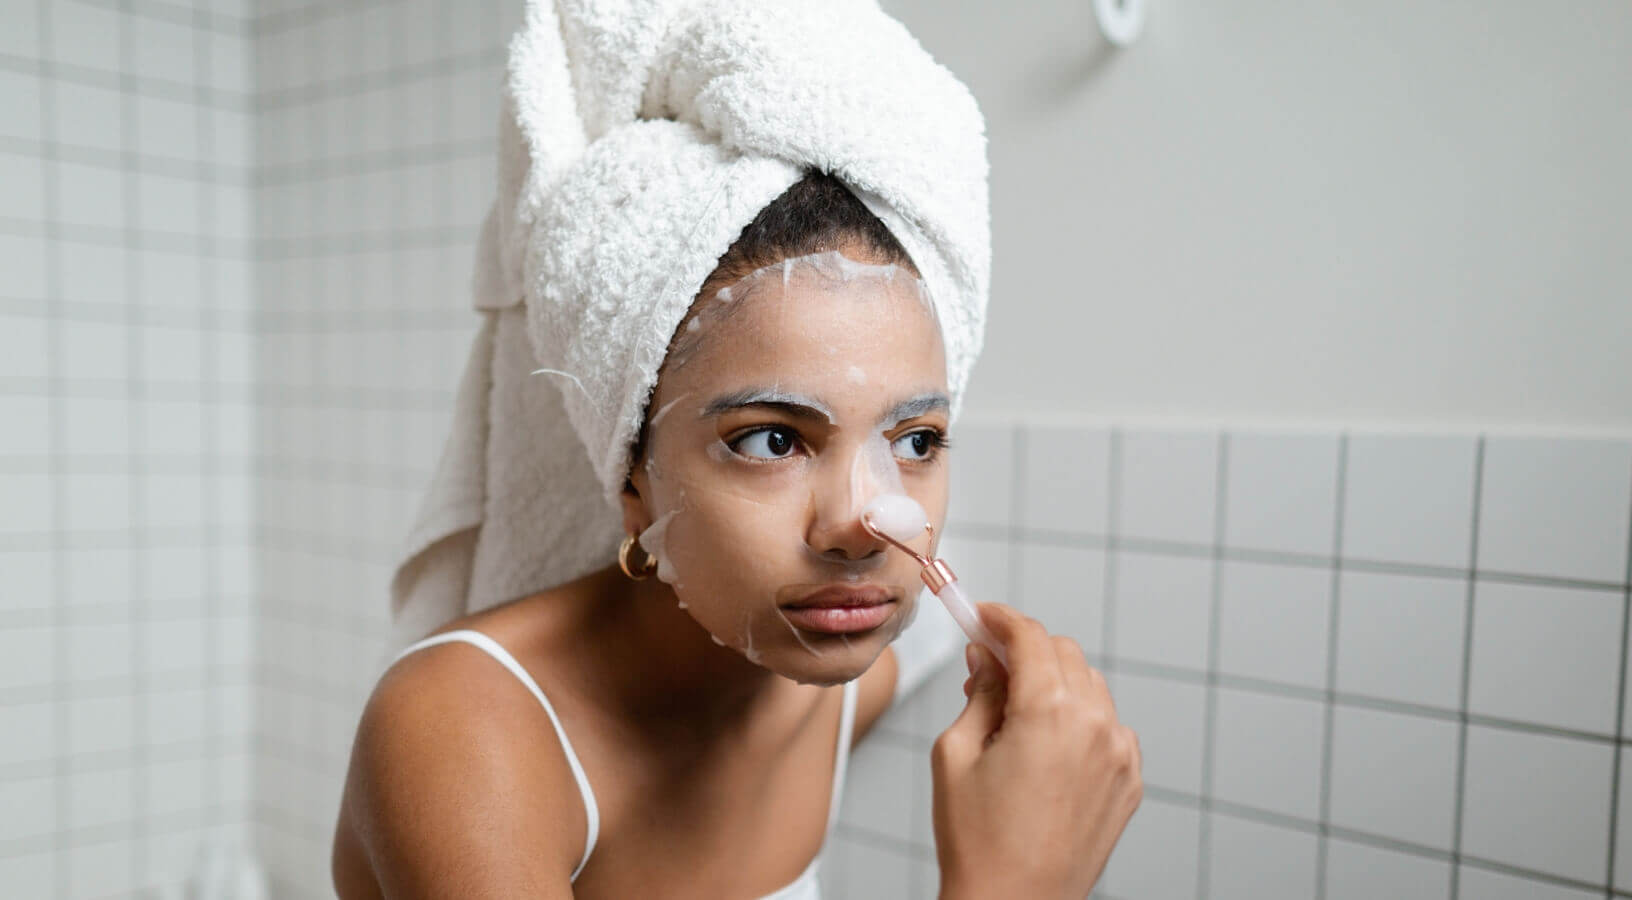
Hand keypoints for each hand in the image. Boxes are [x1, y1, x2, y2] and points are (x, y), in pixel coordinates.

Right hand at [931, 603, 1142, 899]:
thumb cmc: (979, 841)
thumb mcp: (955, 753)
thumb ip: (978, 693)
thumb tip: (987, 658)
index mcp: (1049, 712)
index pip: (1029, 636)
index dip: (1000, 619)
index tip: (981, 616)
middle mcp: (1094, 726)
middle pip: (1063, 653)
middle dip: (1025, 650)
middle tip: (987, 667)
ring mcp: (1119, 755)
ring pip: (1090, 686)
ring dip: (1054, 682)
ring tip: (1014, 714)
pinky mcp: (1128, 781)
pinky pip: (1108, 726)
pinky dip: (1080, 719)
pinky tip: (1045, 746)